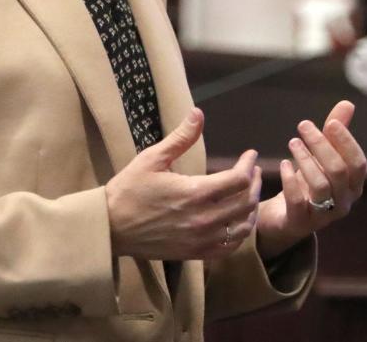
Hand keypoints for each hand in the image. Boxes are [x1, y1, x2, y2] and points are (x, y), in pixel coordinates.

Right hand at [106, 108, 261, 260]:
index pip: (238, 179)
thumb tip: (198, 113)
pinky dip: (240, 233)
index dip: (248, 164)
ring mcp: (202, 239)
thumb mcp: (151, 158)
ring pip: (243, 226)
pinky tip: (238, 221)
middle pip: (246, 202)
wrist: (112, 226)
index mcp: (194, 192)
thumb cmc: (129, 189)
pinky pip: (230, 246)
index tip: (249, 154)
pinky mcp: (197, 253)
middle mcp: (204, 218)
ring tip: (249, 194)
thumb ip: (180, 138)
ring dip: (251, 208)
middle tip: (253, 171)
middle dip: (255, 183)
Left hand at [256, 100, 366, 259]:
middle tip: (302, 126)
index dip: (346, 142)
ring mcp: (323, 215)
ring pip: (320, 185)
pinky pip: (297, 202)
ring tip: (292, 141)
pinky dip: (290, 180)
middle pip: (338, 171)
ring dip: (305, 159)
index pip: (358, 163)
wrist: (286, 218)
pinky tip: (283, 164)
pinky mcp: (300, 222)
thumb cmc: (309, 183)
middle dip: (321, 145)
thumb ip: (334, 133)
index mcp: (352, 186)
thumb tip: (347, 104)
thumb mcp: (322, 157)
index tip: (329, 122)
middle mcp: (343, 202)